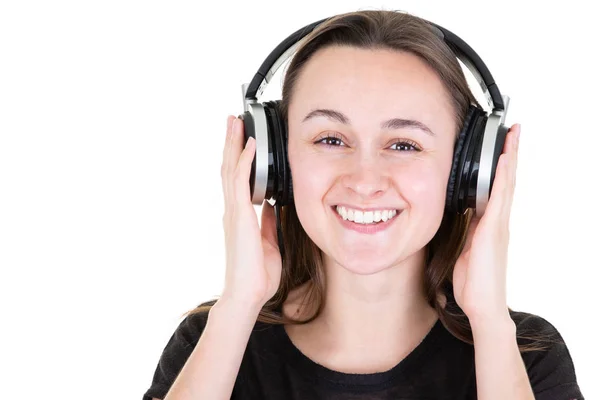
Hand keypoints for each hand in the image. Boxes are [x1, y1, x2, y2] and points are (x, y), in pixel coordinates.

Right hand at [220, 115, 282, 308]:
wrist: (249, 293)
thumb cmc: (258, 273)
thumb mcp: (269, 240)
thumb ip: (268, 221)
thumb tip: (272, 205)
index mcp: (240, 215)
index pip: (237, 178)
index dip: (237, 157)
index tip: (242, 138)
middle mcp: (233, 210)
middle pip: (230, 168)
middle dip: (231, 143)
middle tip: (233, 120)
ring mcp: (234, 212)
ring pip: (231, 169)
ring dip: (234, 144)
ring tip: (235, 122)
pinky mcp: (239, 216)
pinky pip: (241, 183)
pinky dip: (245, 162)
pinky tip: (250, 146)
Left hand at [452, 124, 520, 323]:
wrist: (482, 305)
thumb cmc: (472, 281)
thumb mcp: (463, 249)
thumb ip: (463, 231)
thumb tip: (458, 216)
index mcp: (489, 224)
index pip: (496, 188)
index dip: (500, 166)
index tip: (502, 145)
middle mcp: (497, 221)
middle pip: (506, 180)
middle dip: (510, 154)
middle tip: (515, 129)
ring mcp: (498, 224)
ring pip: (506, 184)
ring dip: (509, 158)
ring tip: (514, 134)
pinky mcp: (493, 230)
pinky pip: (499, 198)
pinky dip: (502, 177)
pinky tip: (503, 161)